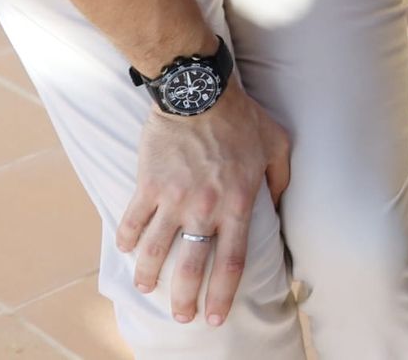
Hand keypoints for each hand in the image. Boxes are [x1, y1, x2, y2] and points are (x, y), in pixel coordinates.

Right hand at [115, 85, 290, 325]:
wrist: (199, 91)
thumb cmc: (242, 117)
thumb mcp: (277, 144)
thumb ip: (280, 179)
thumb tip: (277, 206)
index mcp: (238, 202)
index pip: (232, 261)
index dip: (223, 293)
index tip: (215, 317)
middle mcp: (204, 208)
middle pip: (192, 267)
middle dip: (185, 299)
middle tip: (181, 316)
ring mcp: (172, 199)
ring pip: (155, 252)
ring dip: (149, 275)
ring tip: (147, 288)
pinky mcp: (147, 185)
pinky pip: (132, 221)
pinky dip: (127, 240)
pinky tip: (127, 251)